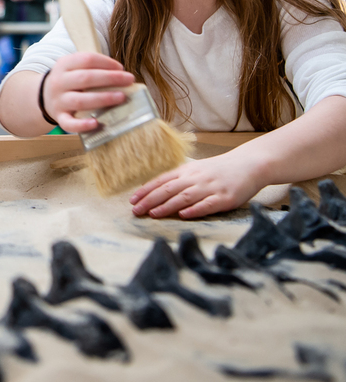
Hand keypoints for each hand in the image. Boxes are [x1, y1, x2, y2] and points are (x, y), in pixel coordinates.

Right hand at [42, 52, 133, 132]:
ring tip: (121, 97)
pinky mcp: (59, 117)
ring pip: (80, 100)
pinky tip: (96, 123)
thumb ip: (93, 67)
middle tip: (129, 80)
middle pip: (85, 78)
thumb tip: (122, 75)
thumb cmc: (69, 80)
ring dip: (103, 99)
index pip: (87, 59)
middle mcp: (59, 82)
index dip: (106, 62)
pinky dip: (82, 125)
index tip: (121, 68)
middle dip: (110, 78)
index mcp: (64, 65)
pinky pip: (69, 123)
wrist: (44, 96)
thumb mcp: (73, 67)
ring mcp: (59, 101)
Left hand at [129, 152, 261, 218]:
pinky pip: (207, 205)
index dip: (146, 190)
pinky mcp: (225, 198)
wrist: (249, 165)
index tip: (132, 200)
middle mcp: (196, 178)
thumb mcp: (197, 169)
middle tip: (136, 210)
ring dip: (167, 206)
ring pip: (184, 197)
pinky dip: (194, 210)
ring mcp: (210, 188)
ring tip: (153, 214)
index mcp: (187, 171)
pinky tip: (183, 215)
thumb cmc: (219, 170)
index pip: (162, 180)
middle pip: (169, 189)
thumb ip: (179, 179)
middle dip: (150, 200)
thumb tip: (157, 189)